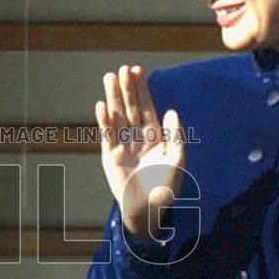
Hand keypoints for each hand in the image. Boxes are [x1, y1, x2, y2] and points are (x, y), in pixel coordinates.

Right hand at [96, 65, 184, 238]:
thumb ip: (176, 135)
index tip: (138, 70)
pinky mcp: (111, 156)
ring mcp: (123, 144)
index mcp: (154, 135)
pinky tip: (102, 105)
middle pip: (130, 107)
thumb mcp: (177, 160)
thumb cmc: (166, 187)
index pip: (147, 106)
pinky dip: (104, 120)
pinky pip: (107, 135)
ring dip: (113, 98)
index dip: (142, 89)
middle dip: (127, 88)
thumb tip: (172, 111)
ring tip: (109, 78)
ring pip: (117, 116)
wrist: (148, 210)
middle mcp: (137, 136)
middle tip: (122, 69)